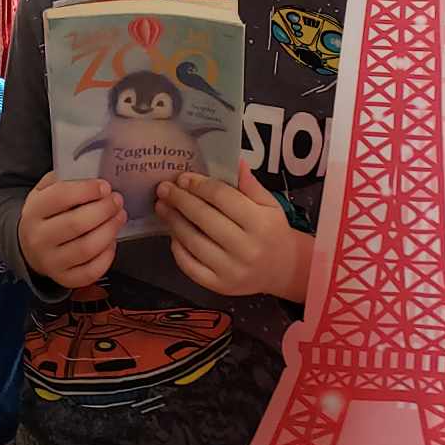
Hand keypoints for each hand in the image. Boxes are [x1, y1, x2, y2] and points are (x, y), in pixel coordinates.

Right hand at [18, 170, 125, 288]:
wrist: (29, 247)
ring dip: (109, 230)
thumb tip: (92, 173)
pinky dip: (107, 256)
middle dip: (103, 210)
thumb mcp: (44, 191)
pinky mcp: (64, 279)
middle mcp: (38, 238)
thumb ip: (63, 180)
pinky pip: (91, 271)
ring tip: (120, 217)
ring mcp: (51, 262)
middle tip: (117, 201)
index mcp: (33, 211)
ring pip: (86, 248)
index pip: (61, 197)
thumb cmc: (45, 214)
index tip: (105, 186)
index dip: (87, 190)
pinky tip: (111, 242)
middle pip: (76, 224)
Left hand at [155, 163, 313, 303]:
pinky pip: (190, 266)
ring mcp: (231, 270)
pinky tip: (172, 234)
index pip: (221, 197)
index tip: (182, 178)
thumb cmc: (272, 231)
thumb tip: (232, 159)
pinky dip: (177, 248)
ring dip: (173, 221)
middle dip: (180, 200)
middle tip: (163, 188)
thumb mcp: (269, 204)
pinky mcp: (219, 286)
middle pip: (203, 218)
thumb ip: (249, 184)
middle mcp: (246, 248)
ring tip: (162, 207)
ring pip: (193, 241)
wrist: (282, 269)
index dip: (198, 185)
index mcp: (260, 223)